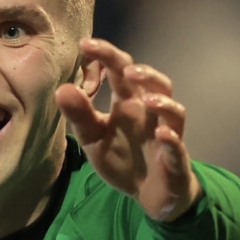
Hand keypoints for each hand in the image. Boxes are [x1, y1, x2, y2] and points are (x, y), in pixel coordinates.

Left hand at [54, 38, 198, 221]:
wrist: (150, 195)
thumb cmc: (124, 159)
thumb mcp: (94, 138)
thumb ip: (80, 115)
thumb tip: (62, 88)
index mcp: (130, 104)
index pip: (121, 71)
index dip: (107, 55)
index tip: (85, 44)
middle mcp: (151, 114)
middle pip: (157, 84)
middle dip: (144, 73)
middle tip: (124, 68)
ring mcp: (167, 135)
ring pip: (175, 112)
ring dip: (163, 103)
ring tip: (147, 99)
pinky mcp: (175, 160)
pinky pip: (177, 147)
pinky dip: (171, 140)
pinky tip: (161, 134)